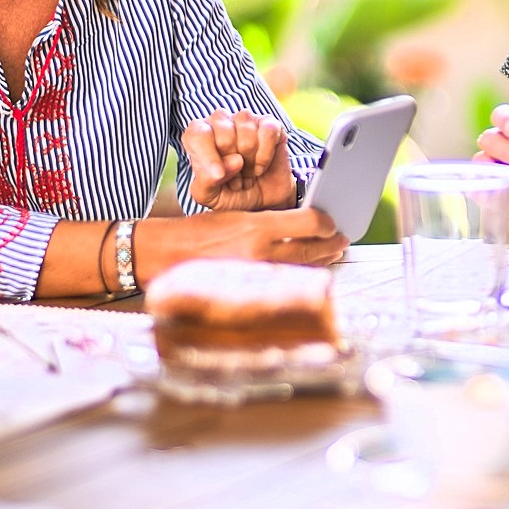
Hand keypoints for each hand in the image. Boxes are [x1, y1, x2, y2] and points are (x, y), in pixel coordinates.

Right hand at [138, 206, 348, 278]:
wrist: (166, 256)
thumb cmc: (198, 233)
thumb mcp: (235, 216)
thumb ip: (268, 222)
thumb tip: (299, 224)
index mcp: (257, 227)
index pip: (309, 222)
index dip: (326, 222)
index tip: (331, 221)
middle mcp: (261, 253)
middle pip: (311, 249)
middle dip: (331, 244)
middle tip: (341, 239)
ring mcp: (257, 276)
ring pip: (301, 268)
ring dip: (321, 261)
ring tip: (332, 254)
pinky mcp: (251, 292)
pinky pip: (284, 283)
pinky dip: (300, 275)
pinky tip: (308, 271)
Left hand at [183, 109, 297, 210]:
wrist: (260, 200)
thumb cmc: (229, 193)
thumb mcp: (208, 196)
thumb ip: (207, 180)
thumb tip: (234, 161)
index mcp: (198, 134)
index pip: (197, 134)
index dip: (208, 156)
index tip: (218, 176)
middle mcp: (220, 121)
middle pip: (225, 137)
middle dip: (233, 165)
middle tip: (235, 177)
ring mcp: (246, 119)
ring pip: (247, 137)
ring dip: (250, 163)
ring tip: (247, 172)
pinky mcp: (270, 123)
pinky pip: (268, 133)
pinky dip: (265, 157)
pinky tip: (261, 165)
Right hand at [475, 97, 508, 244]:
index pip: (505, 116)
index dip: (505, 119)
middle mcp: (508, 145)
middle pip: (490, 139)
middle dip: (507, 150)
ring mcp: (500, 168)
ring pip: (481, 162)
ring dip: (495, 171)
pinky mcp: (496, 191)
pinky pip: (480, 190)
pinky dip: (486, 192)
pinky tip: (505, 195)